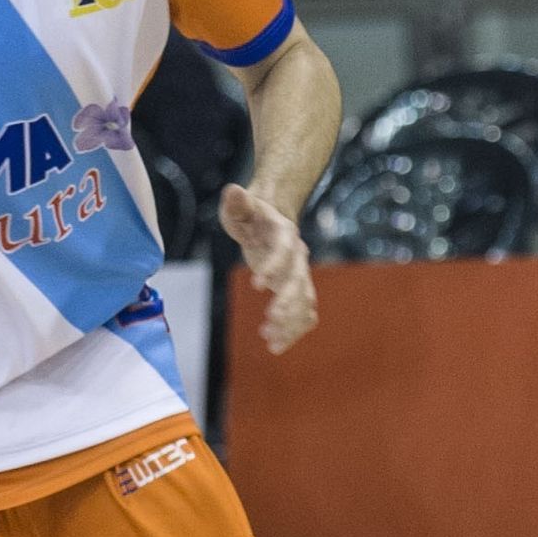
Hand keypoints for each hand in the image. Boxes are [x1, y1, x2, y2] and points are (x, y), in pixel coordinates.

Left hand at [218, 183, 317, 355]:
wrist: (272, 218)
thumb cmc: (252, 213)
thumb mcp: (241, 206)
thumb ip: (238, 201)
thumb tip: (233, 190)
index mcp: (284, 234)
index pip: (283, 250)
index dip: (272, 266)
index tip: (256, 284)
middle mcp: (297, 256)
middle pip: (298, 280)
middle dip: (287, 301)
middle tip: (270, 320)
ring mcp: (298, 274)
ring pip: (304, 302)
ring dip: (290, 323)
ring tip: (270, 342)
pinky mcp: (294, 289)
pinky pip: (302, 314)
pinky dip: (293, 330)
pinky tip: (274, 345)